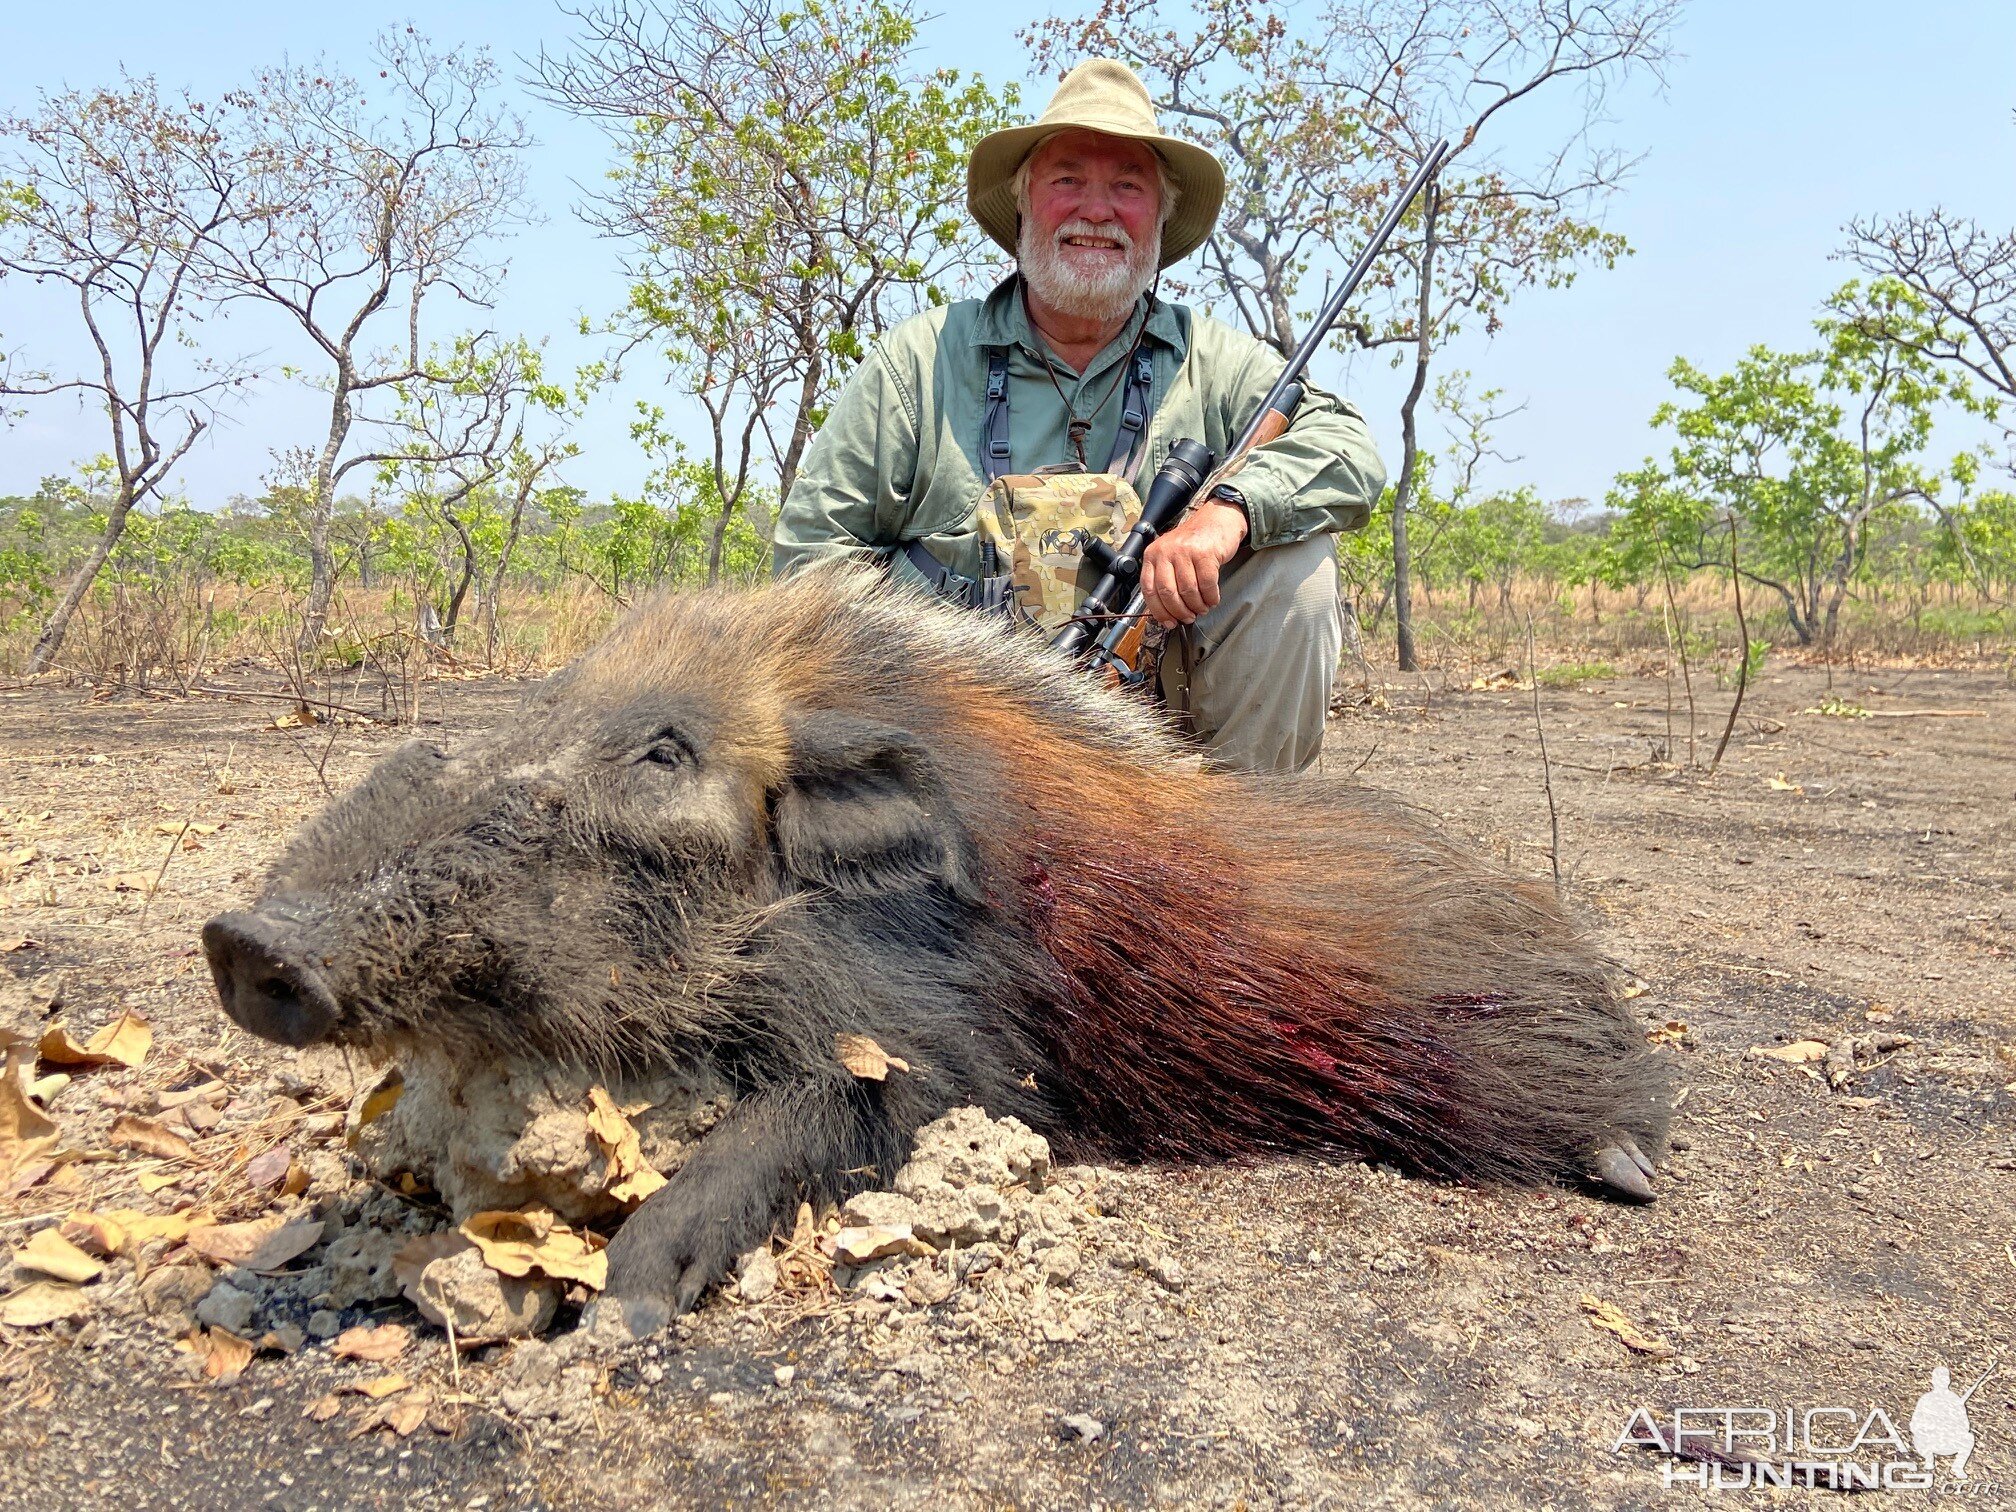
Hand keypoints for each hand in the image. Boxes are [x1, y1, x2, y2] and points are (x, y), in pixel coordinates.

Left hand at [1141, 498, 1246, 626]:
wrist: (1217, 520)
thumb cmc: (1194, 542)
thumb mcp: (1171, 556)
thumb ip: (1165, 579)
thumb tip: (1167, 613)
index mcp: (1153, 555)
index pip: (1149, 590)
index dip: (1159, 611)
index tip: (1168, 622)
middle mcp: (1166, 552)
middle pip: (1168, 593)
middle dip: (1180, 611)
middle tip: (1189, 618)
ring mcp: (1185, 551)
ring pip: (1188, 591)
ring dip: (1197, 606)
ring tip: (1202, 608)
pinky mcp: (1205, 553)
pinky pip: (1207, 584)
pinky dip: (1211, 597)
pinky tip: (1212, 599)